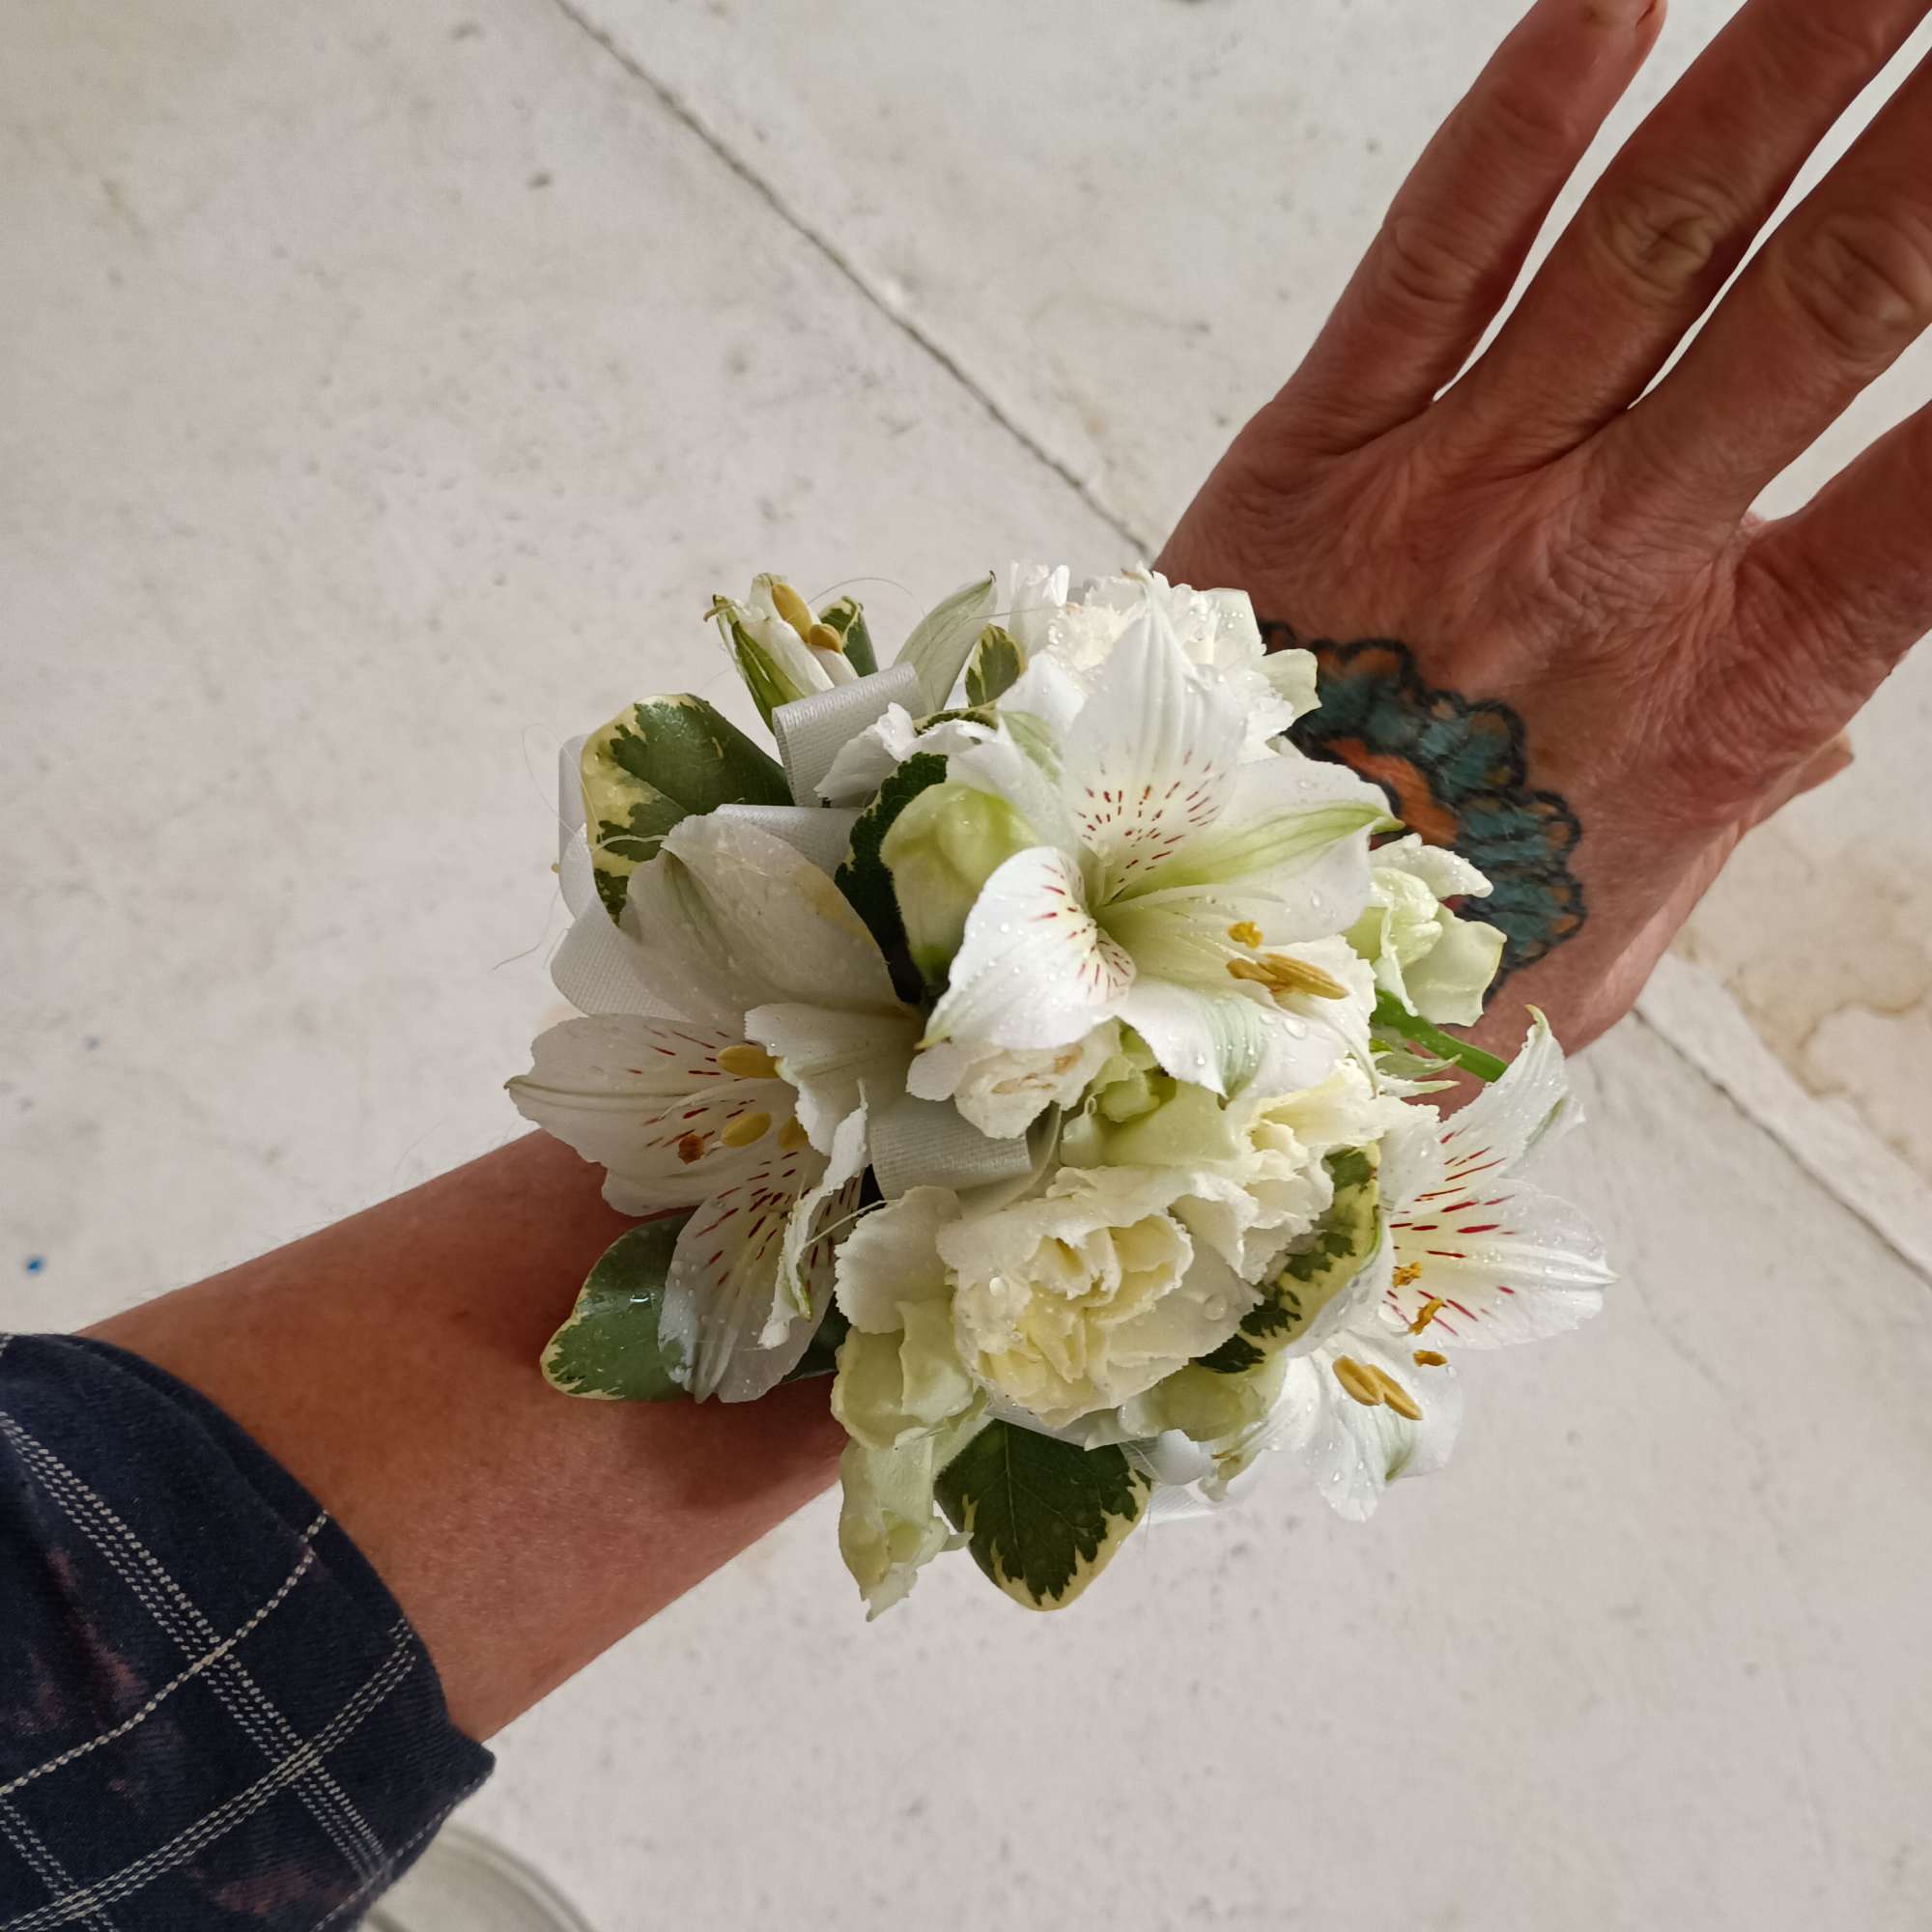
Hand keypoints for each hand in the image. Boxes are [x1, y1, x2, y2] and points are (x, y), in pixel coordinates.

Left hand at [1158, 0, 1928, 1050]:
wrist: (1213, 971)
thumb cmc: (1446, 955)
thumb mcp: (1630, 911)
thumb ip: (1734, 791)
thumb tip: (1821, 727)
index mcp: (1730, 702)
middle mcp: (1607, 571)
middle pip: (1826, 307)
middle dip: (1928, 141)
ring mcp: (1453, 497)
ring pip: (1649, 245)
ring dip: (1783, 68)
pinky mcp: (1314, 457)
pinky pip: (1427, 266)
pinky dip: (1517, 128)